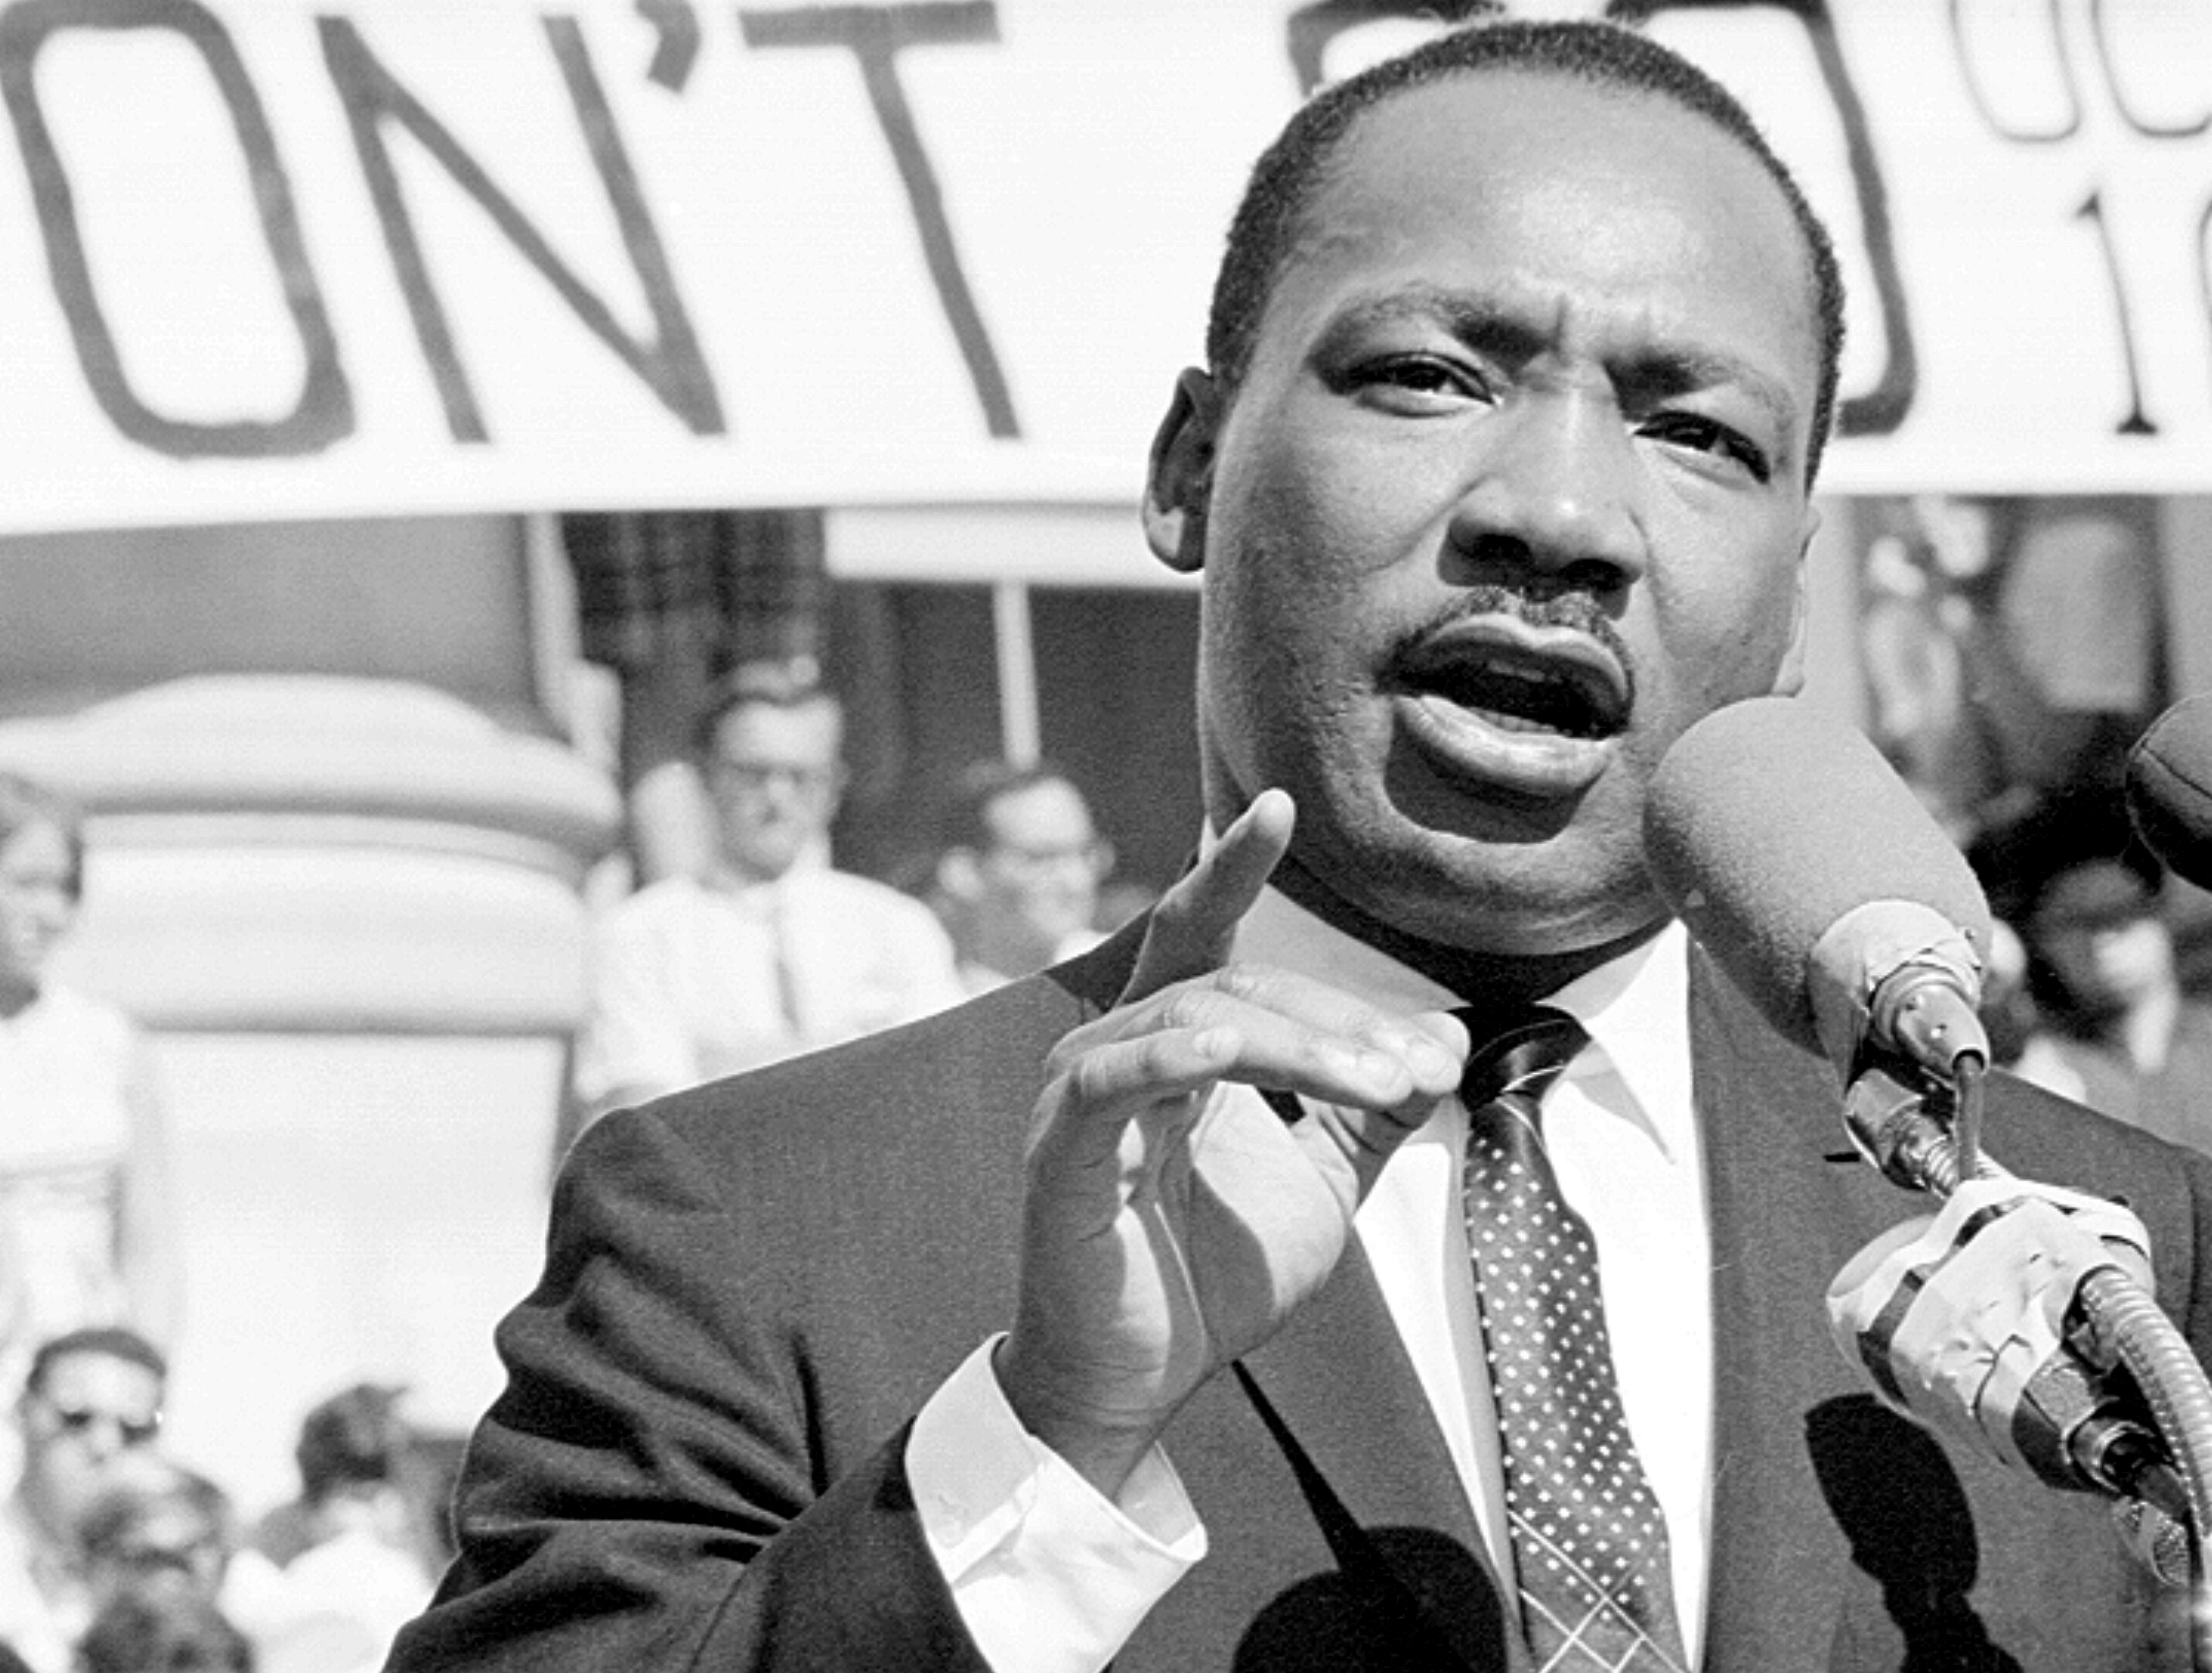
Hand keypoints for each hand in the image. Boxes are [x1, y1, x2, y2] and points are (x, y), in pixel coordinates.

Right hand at [997, 790, 1467, 1495]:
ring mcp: (1083, 1094)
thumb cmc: (1210, 1280)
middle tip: (1417, 1073)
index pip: (1203, 934)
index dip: (1233, 867)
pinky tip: (1223, 1052)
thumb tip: (1444, 1045)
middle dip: (1338, 1018)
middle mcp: (1120, 1049)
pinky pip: (1113, 1080)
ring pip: (1197, 1018)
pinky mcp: (1060, 1150)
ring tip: (1376, 1085)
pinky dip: (1172, 1055)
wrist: (1135, 1383)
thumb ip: (1370, 1110)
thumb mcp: (1319, 1184)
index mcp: (1172, 1046)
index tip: (1278, 802)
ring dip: (1300, 1045)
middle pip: (1234, 981)